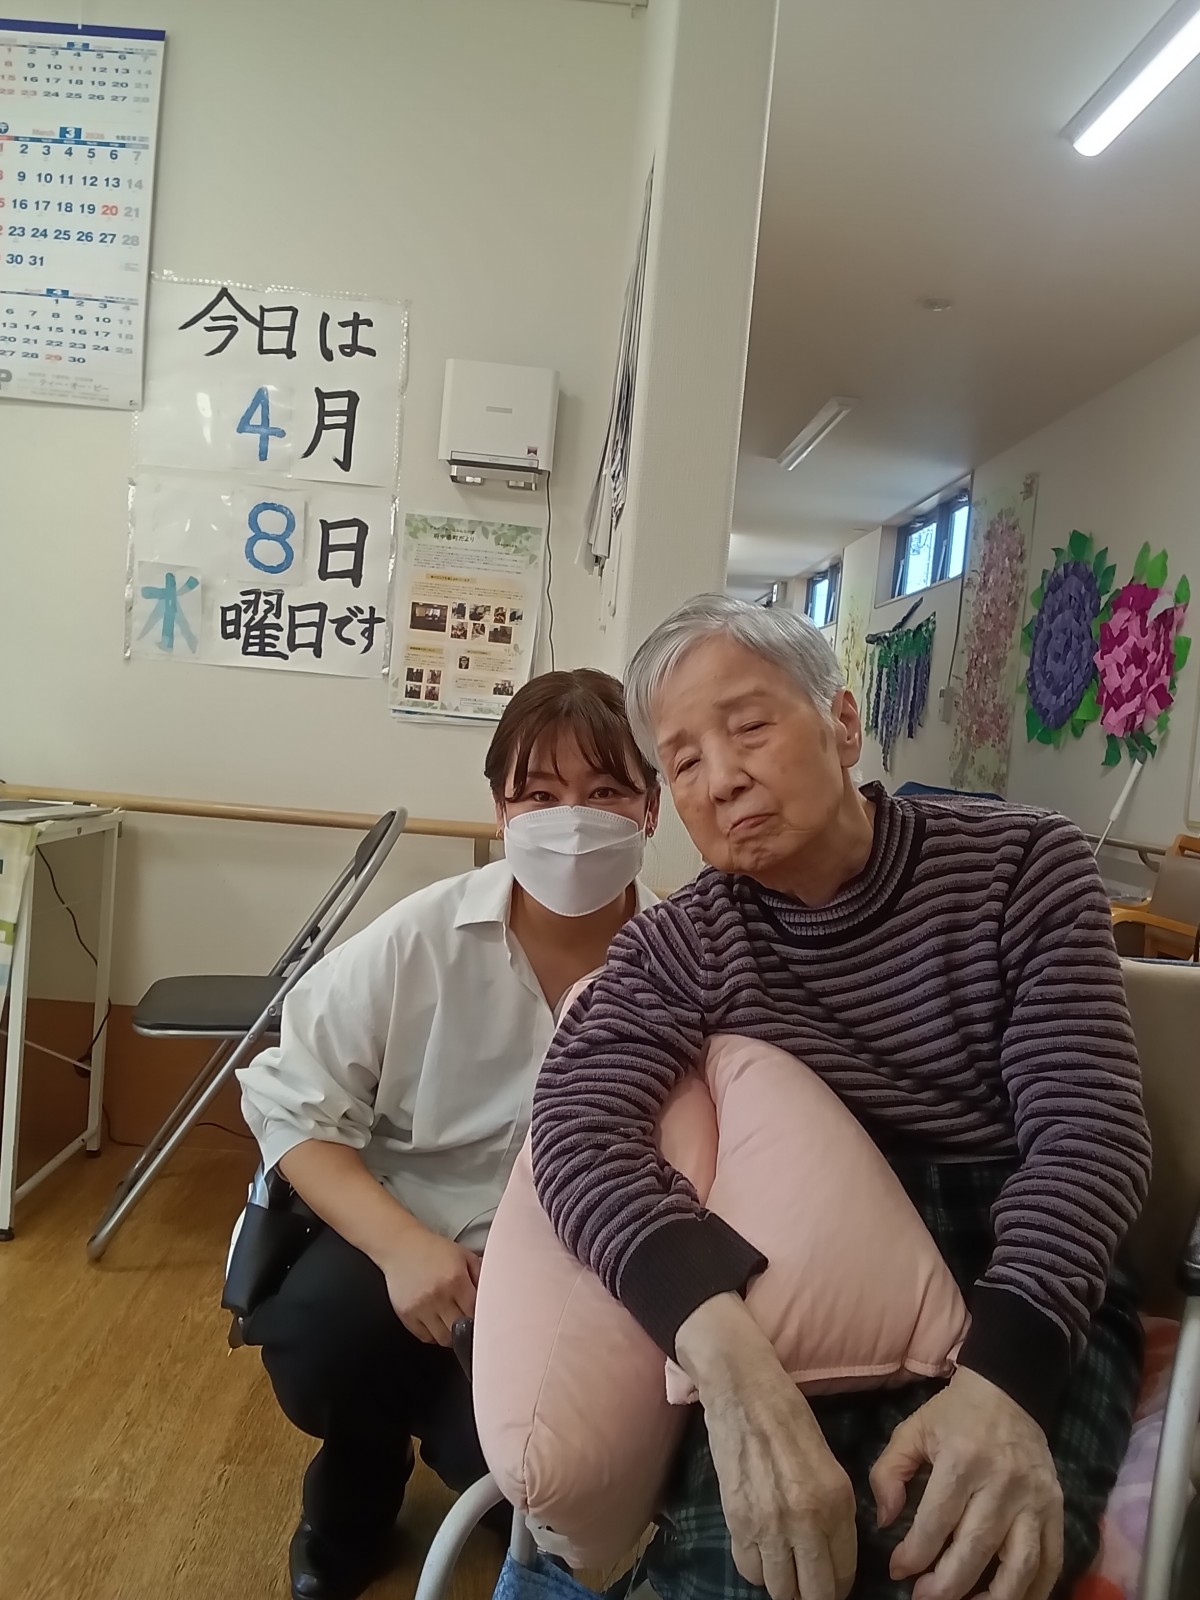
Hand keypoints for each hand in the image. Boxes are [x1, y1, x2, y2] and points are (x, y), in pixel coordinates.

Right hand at [377, 1224, 481, 1346]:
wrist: (401, 1246)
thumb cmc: (434, 1250)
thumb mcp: (463, 1255)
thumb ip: (480, 1275)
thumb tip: (494, 1295)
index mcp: (455, 1280)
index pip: (475, 1313)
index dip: (481, 1318)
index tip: (483, 1319)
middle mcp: (438, 1296)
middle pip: (460, 1329)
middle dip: (467, 1328)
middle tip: (468, 1323)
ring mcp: (420, 1308)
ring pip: (443, 1338)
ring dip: (451, 1335)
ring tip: (452, 1323)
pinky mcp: (406, 1315)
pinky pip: (425, 1337)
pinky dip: (433, 1334)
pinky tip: (437, 1322)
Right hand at [677, 1295, 856, 1599]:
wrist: (741, 1385)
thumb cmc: (788, 1413)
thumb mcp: (827, 1460)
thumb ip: (833, 1509)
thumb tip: (832, 1552)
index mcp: (836, 1500)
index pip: (843, 1574)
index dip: (839, 1587)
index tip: (831, 1582)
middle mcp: (805, 1519)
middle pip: (813, 1594)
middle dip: (814, 1595)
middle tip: (809, 1584)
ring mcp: (768, 1523)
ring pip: (779, 1591)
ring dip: (784, 1585)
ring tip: (785, 1569)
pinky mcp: (736, 1519)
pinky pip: (749, 1569)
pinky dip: (757, 1568)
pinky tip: (762, 1549)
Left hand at [870, 1367, 1063, 1599]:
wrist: (1008, 1390)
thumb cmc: (954, 1415)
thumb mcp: (912, 1430)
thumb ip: (889, 1472)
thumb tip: (885, 1520)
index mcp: (962, 1460)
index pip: (937, 1521)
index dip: (915, 1554)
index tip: (898, 1571)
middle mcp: (1002, 1482)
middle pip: (976, 1549)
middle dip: (947, 1586)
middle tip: (924, 1599)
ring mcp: (1034, 1498)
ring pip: (1019, 1565)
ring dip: (994, 1598)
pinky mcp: (1056, 1507)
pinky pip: (1051, 1561)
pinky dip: (1034, 1591)